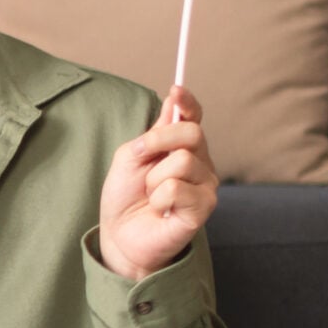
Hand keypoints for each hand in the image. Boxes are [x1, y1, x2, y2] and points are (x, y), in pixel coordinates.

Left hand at [97, 87, 217, 281]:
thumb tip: (172, 103)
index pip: (193, 117)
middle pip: (192, 132)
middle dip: (161, 140)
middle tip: (142, 157)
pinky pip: (177, 187)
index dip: (187, 102)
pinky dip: (159, 198)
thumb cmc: (125, 198)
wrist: (120, 236)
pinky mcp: (204, 207)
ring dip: (154, 178)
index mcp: (182, 148)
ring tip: (150, 195)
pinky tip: (161, 210)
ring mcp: (206, 185)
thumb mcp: (129, 158)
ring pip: (183, 161)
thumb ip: (150, 134)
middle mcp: (200, 163)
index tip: (175, 90)